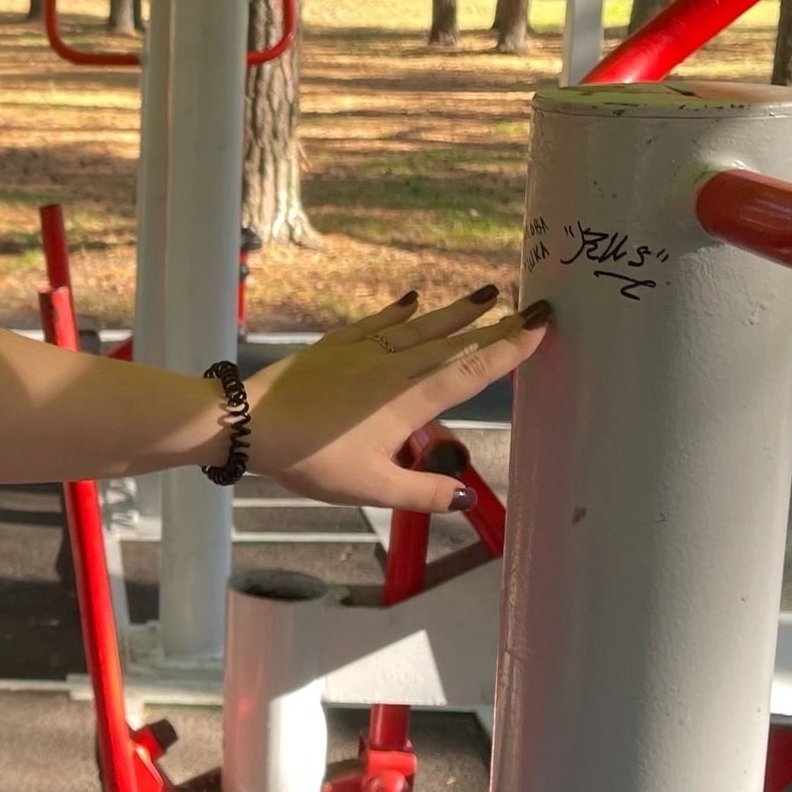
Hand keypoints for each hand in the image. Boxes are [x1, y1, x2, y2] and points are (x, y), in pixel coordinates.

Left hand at [242, 287, 549, 510]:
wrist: (250, 422)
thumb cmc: (310, 458)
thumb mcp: (372, 488)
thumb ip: (422, 493)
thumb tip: (466, 498)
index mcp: (409, 400)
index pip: (471, 372)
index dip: (509, 350)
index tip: (540, 325)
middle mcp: (393, 367)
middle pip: (454, 344)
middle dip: (495, 326)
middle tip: (531, 306)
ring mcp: (363, 351)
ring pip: (420, 327)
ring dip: (455, 312)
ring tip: (488, 293)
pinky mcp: (335, 346)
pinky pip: (376, 322)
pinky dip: (398, 311)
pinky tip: (414, 300)